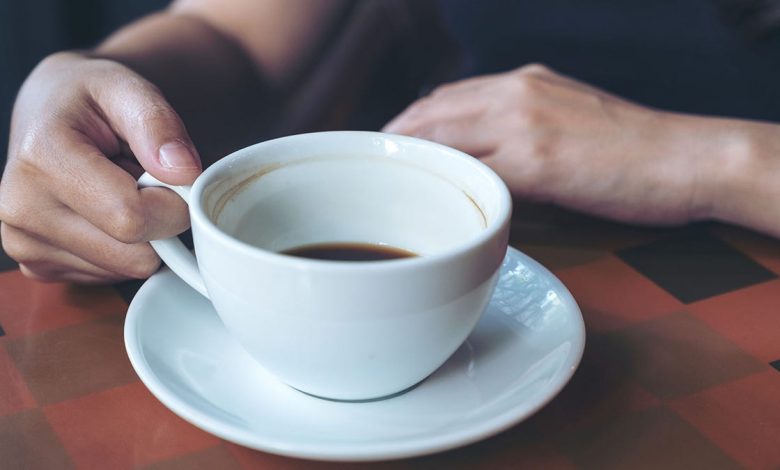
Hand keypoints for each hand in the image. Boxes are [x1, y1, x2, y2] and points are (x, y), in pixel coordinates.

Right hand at [0, 52, 200, 282]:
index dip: (172, 205)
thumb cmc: (90, 99)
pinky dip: (121, 250)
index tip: (173, 178)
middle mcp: (22, 208)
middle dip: (159, 224)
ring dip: (140, 237)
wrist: (47, 112)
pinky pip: (109, 277)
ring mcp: (24, 243)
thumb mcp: (128, 89)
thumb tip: (184, 172)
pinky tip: (103, 213)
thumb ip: (159, 124)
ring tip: (119, 193)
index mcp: (42, 159)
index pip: (131, 218)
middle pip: (132, 255)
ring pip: (125, 271)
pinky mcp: (37, 266)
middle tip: (146, 184)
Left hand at [383, 64, 715, 225]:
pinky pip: (476, 174)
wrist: (686, 158)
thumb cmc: (631, 144)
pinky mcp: (540, 163)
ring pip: (444, 139)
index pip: (444, 97)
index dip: (408, 123)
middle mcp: (516, 94)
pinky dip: (448, 188)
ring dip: (411, 165)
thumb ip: (521, 122)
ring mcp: (525, 126)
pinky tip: (429, 206)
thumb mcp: (568, 113)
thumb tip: (483, 150)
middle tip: (372, 171)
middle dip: (395, 143)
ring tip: (386, 190)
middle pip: (430, 114)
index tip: (389, 148)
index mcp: (522, 82)